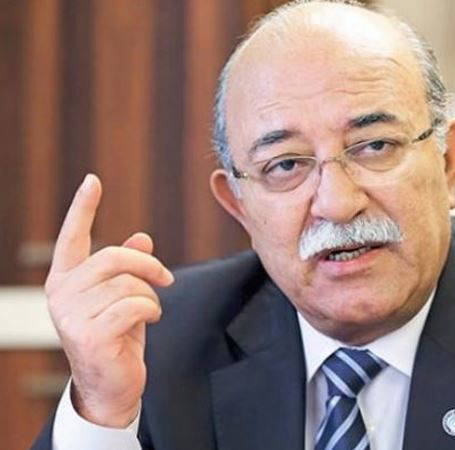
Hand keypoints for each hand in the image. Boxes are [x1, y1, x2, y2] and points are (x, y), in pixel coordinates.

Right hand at [45, 174, 174, 426]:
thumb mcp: (123, 298)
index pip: (72, 238)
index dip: (83, 208)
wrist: (111, 386)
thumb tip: (142, 237)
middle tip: (165, 279)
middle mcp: (61, 295)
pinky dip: (152, 309)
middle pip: (114, 258)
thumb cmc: (117, 338)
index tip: (93, 181)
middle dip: (148, 266)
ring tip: (150, 309)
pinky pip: (135, 305)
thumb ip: (127, 270)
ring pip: (128, 283)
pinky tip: (151, 320)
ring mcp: (71, 316)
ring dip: (151, 295)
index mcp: (65, 280)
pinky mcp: (90, 335)